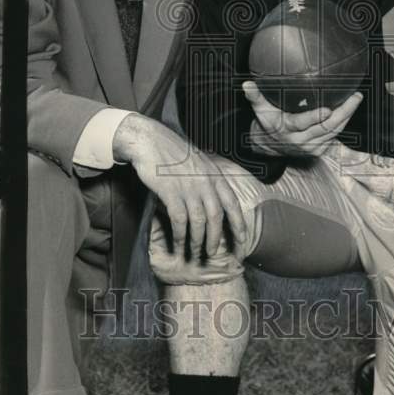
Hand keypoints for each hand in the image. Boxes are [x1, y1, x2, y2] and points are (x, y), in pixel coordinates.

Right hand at [113, 113, 247, 257]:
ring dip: (198, 240)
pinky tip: (178, 244)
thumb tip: (213, 202)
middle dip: (216, 238)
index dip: (239, 224)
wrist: (151, 140)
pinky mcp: (171, 193)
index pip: (232, 204)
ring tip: (196, 253)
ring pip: (199, 221)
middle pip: (216, 217)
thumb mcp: (199, 162)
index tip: (242, 241)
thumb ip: (208, 181)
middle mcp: (205, 182)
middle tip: (213, 254)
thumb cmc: (173, 152)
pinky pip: (180, 220)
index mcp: (215, 175)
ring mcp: (189, 188)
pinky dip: (180, 235)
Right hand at [242, 81, 361, 156]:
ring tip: (355, 99)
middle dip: (343, 112)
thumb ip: (255, 96)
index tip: (328, 108)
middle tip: (355, 96)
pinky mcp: (318, 151)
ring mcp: (311, 148)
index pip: (302, 124)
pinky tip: (349, 110)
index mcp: (286, 130)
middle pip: (326, 128)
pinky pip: (334, 136)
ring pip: (333, 132)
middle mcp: (300, 141)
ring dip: (347, 116)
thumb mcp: (260, 110)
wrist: (268, 148)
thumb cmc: (267, 123)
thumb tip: (247, 83)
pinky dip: (342, 124)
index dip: (315, 117)